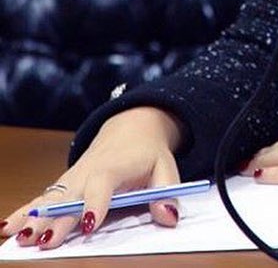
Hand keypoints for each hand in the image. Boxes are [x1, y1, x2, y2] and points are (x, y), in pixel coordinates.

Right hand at [0, 107, 184, 250]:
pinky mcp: (62, 186)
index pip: (102, 183)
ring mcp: (71, 179)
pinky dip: (23, 212)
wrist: (131, 128)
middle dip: (57, 219)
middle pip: (70, 196)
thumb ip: (167, 192)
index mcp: (113, 166)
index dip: (95, 203)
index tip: (88, 224)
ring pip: (50, 199)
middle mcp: (87, 172)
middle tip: (44, 241)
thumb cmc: (149, 153)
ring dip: (33, 218)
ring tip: (18, 237)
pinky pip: (40, 199)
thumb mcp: (166, 167)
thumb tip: (169, 218)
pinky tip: (6, 228)